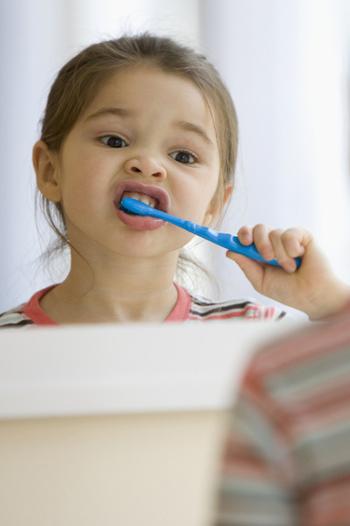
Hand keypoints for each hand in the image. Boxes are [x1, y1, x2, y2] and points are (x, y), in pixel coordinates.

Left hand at [226, 224, 349, 318]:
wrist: (310, 296)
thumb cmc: (287, 290)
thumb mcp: (260, 281)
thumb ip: (246, 265)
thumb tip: (230, 251)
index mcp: (260, 251)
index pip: (247, 234)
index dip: (242, 234)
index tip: (243, 242)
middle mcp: (273, 242)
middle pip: (258, 228)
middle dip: (259, 243)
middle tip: (267, 258)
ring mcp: (287, 238)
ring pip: (274, 233)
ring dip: (280, 254)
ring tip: (289, 268)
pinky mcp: (303, 235)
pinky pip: (289, 233)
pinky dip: (291, 249)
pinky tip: (299, 258)